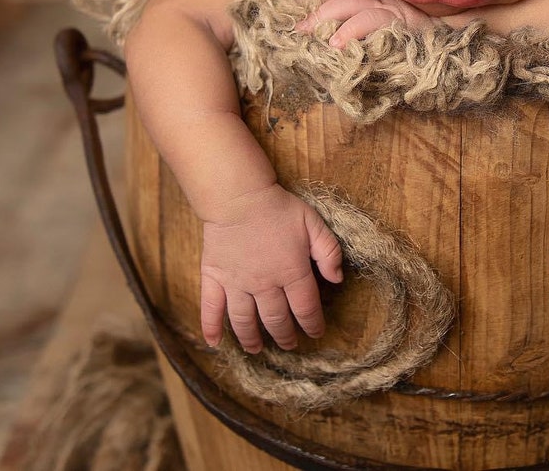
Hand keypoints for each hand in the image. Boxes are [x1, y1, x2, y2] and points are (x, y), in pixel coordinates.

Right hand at [200, 183, 342, 352]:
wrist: (239, 197)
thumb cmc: (279, 208)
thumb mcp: (314, 224)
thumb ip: (329, 252)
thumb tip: (337, 279)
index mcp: (291, 273)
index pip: (305, 308)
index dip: (313, 324)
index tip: (316, 333)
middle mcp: (264, 285)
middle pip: (276, 320)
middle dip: (284, 336)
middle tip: (289, 345)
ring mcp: (236, 284)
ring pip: (244, 321)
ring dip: (251, 339)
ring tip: (256, 350)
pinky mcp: (214, 278)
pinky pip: (211, 309)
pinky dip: (211, 328)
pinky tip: (214, 343)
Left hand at [296, 0, 436, 46]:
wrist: (459, 48)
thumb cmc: (426, 40)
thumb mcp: (393, 25)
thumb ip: (368, 13)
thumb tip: (337, 3)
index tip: (301, 4)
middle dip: (316, 8)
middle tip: (296, 27)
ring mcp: (396, 7)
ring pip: (354, 3)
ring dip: (327, 18)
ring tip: (309, 34)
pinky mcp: (405, 23)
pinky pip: (374, 21)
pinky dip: (352, 31)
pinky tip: (336, 44)